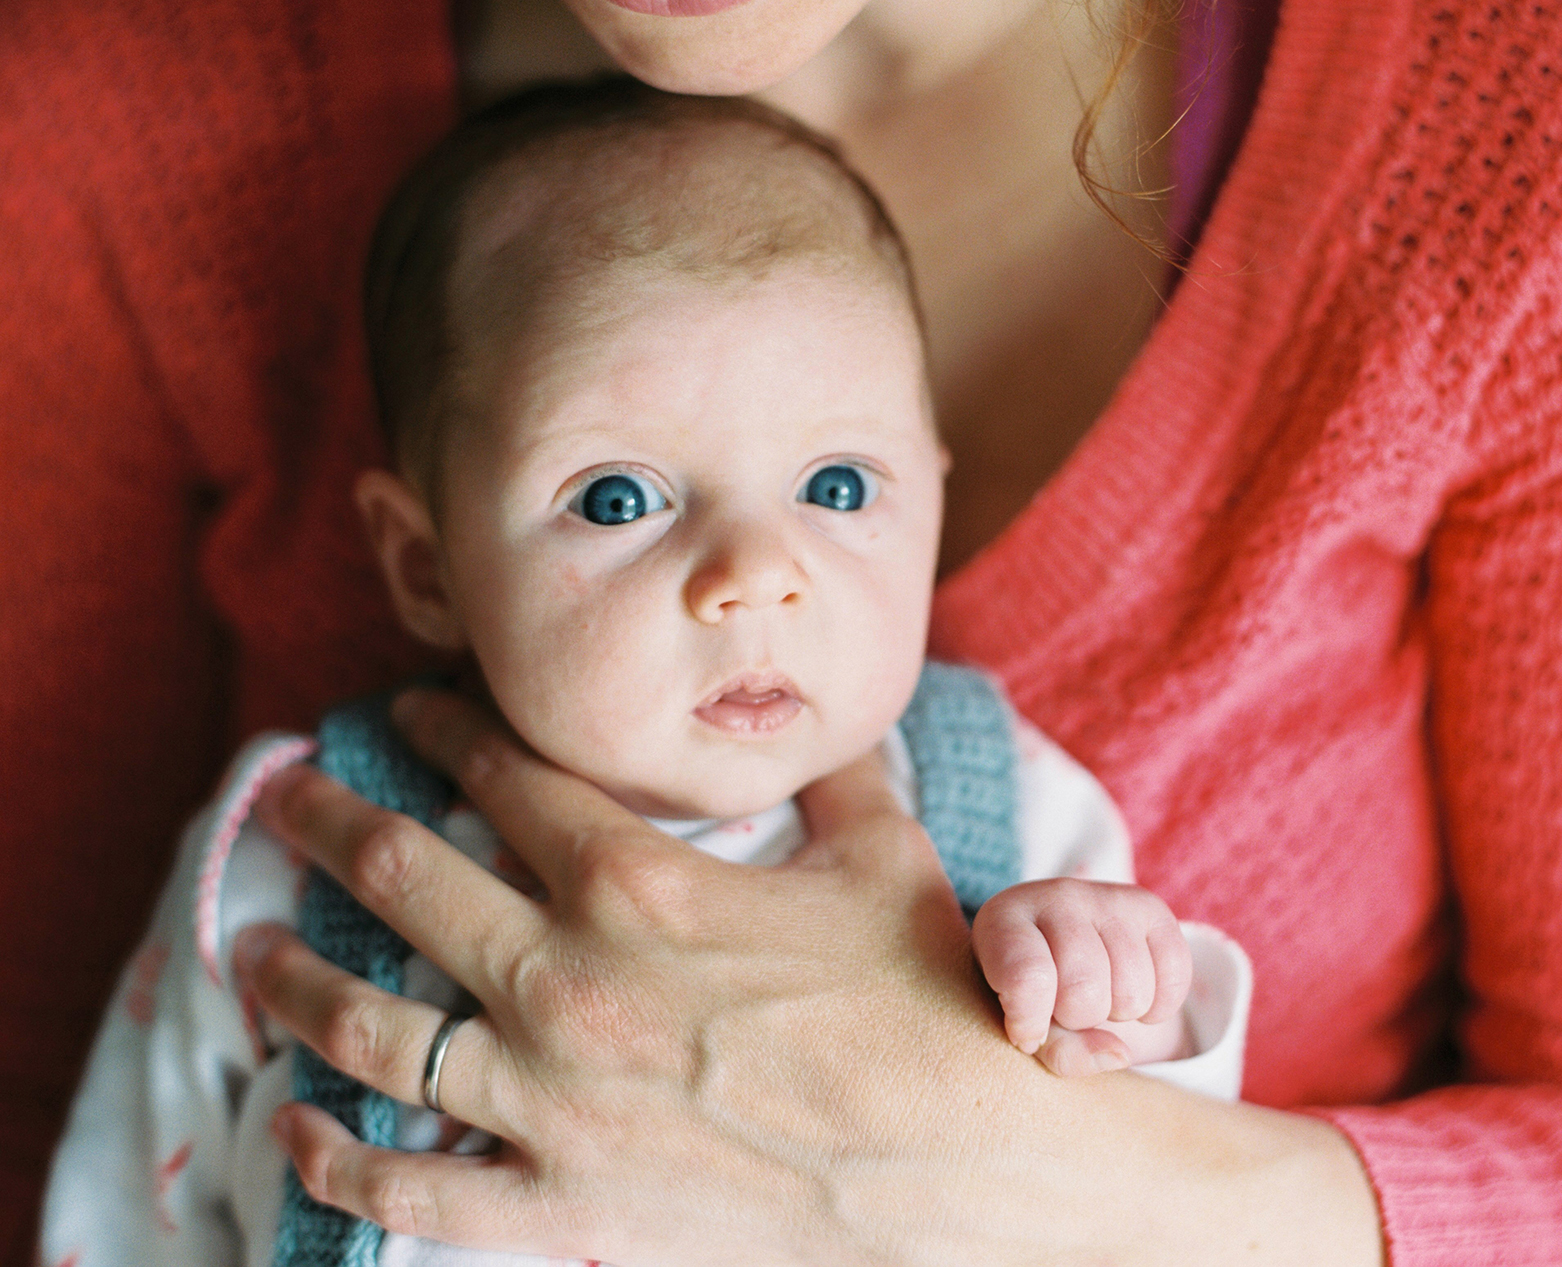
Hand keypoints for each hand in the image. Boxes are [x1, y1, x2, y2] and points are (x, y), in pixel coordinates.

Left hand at [234, 687, 1386, 1266]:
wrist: (967, 1154)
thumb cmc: (928, 990)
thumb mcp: (881, 848)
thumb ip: (825, 764)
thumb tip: (815, 702)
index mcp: (639, 879)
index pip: (506, 776)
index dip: (445, 729)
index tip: (408, 709)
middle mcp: (568, 978)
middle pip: (406, 879)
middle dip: (330, 824)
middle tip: (286, 796)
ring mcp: (553, 1099)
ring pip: (375, 1028)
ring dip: (294, 980)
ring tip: (248, 951)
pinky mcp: (562, 1204)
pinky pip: (414, 1184)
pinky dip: (340, 1155)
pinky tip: (299, 1125)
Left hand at [971, 878, 1192, 1076]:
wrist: (1058, 946)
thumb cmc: (1029, 994)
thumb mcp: (1027, 1026)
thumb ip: (1060, 1051)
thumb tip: (1120, 1053)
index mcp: (1005, 921)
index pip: (1026, 977)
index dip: (1031, 1021)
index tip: (1027, 1035)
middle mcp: (1058, 897)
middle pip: (1084, 989)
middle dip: (1078, 1019)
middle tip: (1065, 1008)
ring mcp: (1107, 897)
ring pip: (1132, 990)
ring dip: (1119, 1014)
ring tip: (1097, 997)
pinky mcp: (1150, 908)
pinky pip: (1175, 975)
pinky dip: (1160, 1006)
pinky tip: (1132, 996)